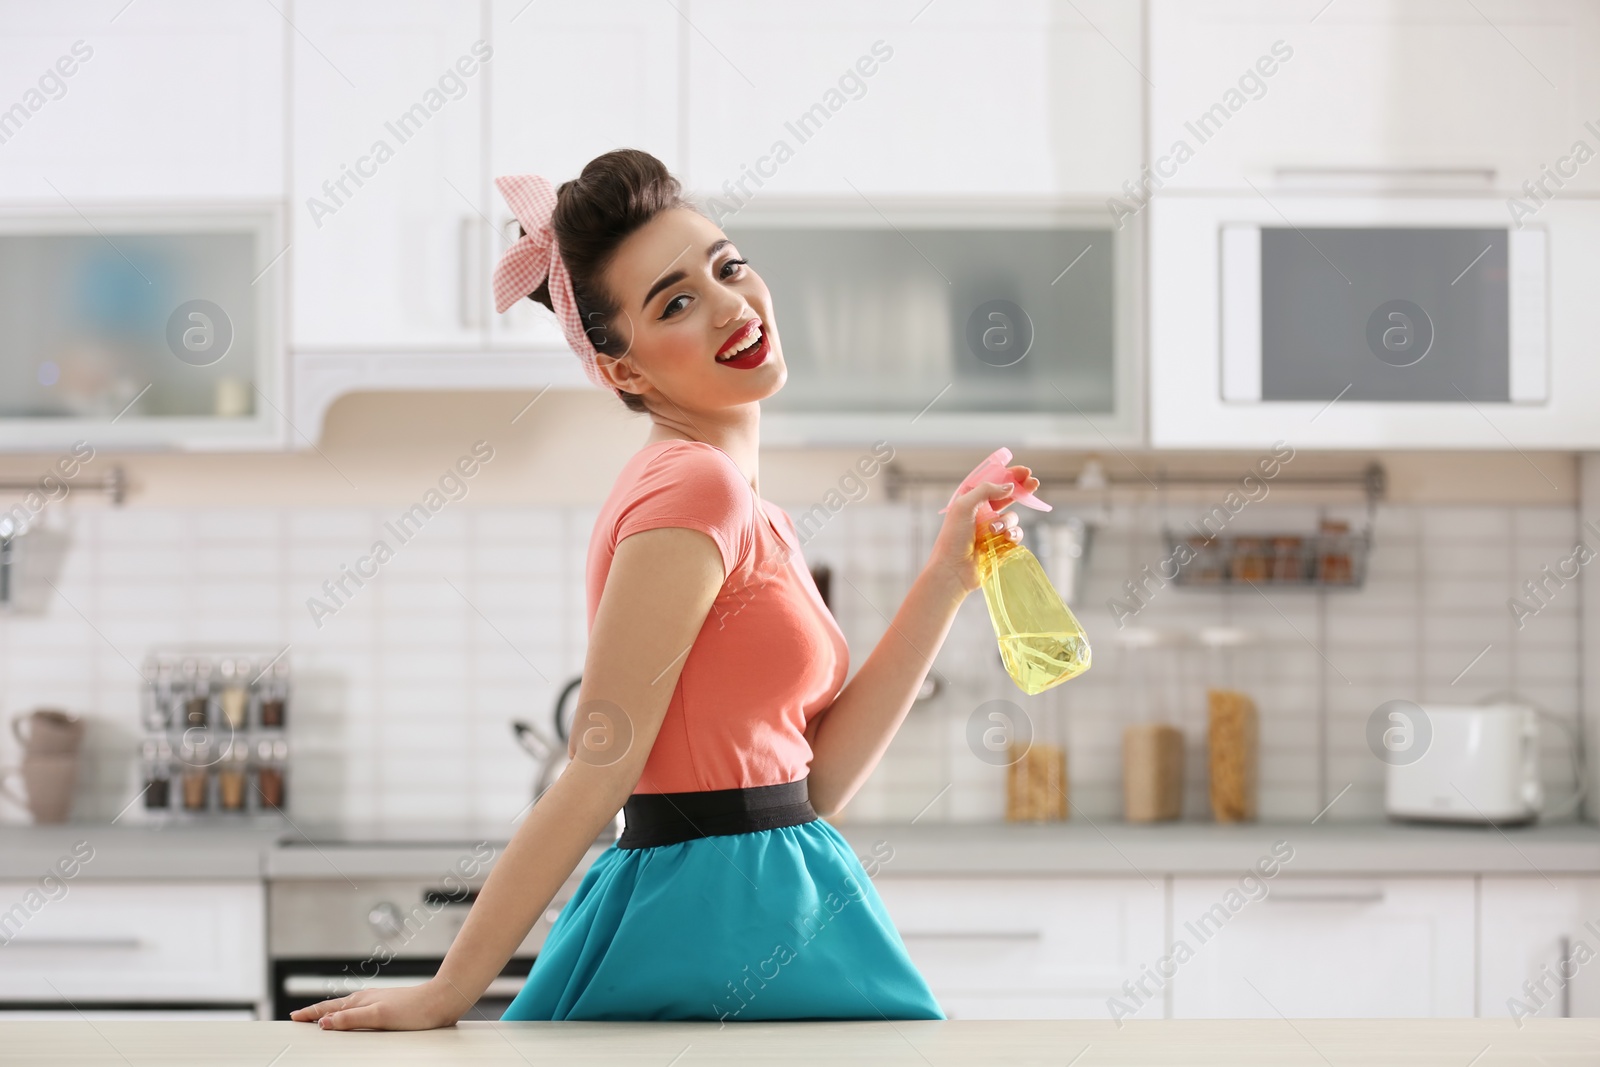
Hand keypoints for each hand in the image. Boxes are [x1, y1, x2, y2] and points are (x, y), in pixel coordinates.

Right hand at [289, 976, 468, 1030]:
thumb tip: (324, 1022)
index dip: (310, 1014)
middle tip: (300, 1018)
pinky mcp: (388, 1009)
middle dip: (316, 1013)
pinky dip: (349, 1016)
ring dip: (331, 1013)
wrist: (440, 1002)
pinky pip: (360, 1012)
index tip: (294, 1016)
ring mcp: (377, 1003)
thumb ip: (351, 1019)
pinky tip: (355, 1018)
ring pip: (347, 1008)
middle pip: (335, 1007)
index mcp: (361, 1001)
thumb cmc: (413, 1009)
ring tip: (320, 1018)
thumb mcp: (379, 1017)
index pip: (328, 1009)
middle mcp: (367, 1000)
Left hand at [924, 466, 1037, 596]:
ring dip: (1006, 521)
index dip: (1010, 476)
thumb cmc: (953, 538)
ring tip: (994, 530)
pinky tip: (1005, 539)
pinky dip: (1012, 535)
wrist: (953, 570)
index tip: (1025, 472)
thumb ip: (986, 491)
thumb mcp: (964, 506)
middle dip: (1022, 490)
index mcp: (971, 502)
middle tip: (1034, 483)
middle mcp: (982, 514)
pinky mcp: (1000, 546)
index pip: (993, 484)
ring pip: (1012, 517)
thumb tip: (1010, 487)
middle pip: (1008, 497)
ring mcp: (992, 530)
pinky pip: (1015, 535)